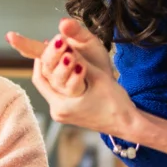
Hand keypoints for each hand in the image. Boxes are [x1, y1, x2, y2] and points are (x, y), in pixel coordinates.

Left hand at [7, 18, 138, 134]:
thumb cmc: (115, 104)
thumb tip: (65, 42)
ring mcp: (63, 114)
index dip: (41, 59)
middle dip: (48, 63)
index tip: (47, 44)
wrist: (127, 124)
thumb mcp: (97, 77)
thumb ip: (79, 60)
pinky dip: (62, 79)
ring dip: (55, 70)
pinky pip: (59, 92)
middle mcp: (58, 112)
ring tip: (61, 53)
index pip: (40, 79)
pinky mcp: (70, 113)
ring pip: (51, 87)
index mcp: (61, 106)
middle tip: (53, 45)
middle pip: (43, 83)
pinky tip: (68, 67)